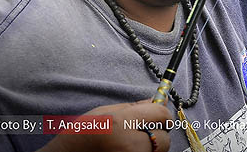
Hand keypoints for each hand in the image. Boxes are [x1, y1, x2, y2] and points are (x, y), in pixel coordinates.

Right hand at [38, 100, 170, 151]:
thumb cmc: (81, 135)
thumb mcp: (105, 112)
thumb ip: (135, 107)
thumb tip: (160, 100)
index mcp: (122, 123)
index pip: (161, 114)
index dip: (161, 113)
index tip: (157, 113)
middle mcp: (130, 144)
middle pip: (165, 137)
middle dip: (159, 131)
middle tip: (144, 130)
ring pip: (159, 151)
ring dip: (153, 145)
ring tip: (133, 141)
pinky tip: (129, 150)